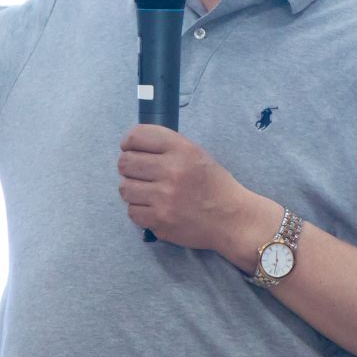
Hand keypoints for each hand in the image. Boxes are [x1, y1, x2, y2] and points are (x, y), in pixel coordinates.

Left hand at [117, 125, 278, 263]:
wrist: (232, 219)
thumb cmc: (214, 185)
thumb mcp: (197, 154)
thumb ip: (167, 147)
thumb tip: (132, 146)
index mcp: (182, 149)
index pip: (138, 136)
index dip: (128, 141)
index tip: (129, 147)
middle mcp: (172, 171)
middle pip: (125, 163)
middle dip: (128, 167)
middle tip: (138, 172)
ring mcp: (164, 198)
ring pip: (125, 188)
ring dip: (133, 190)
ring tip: (147, 192)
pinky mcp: (160, 221)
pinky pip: (132, 211)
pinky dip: (140, 210)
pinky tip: (154, 208)